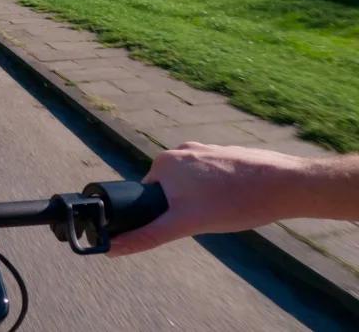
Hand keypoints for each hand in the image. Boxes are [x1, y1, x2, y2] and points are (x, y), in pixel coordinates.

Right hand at [108, 142, 306, 256]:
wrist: (286, 184)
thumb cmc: (234, 202)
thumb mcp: (185, 224)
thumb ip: (147, 236)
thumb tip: (112, 248)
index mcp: (164, 162)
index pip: (146, 193)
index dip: (160, 213)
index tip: (181, 223)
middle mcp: (181, 149)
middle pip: (169, 189)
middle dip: (182, 207)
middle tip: (204, 218)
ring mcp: (205, 149)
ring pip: (191, 184)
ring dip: (201, 200)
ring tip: (223, 210)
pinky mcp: (225, 153)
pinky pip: (210, 177)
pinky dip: (218, 191)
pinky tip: (235, 201)